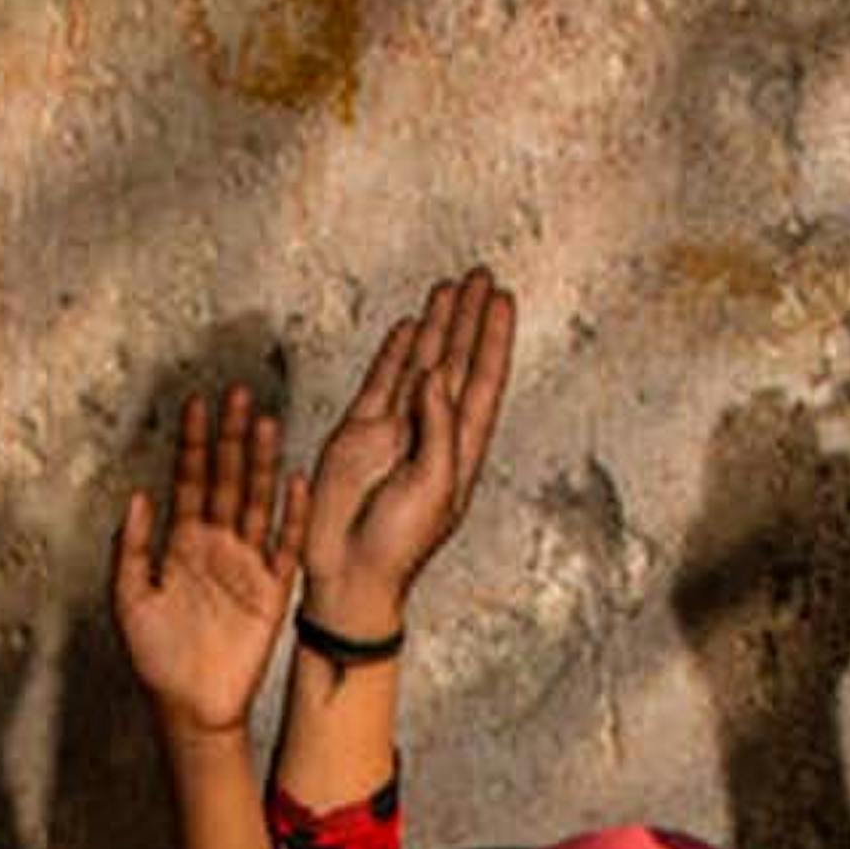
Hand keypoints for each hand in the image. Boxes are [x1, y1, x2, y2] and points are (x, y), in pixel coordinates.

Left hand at [111, 380, 299, 732]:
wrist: (190, 708)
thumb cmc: (155, 660)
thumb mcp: (130, 601)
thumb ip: (132, 549)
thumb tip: (138, 496)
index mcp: (181, 545)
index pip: (190, 482)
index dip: (193, 444)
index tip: (196, 404)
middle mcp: (217, 547)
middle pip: (227, 480)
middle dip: (231, 437)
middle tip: (237, 393)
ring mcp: (248, 565)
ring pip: (257, 502)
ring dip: (261, 463)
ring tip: (266, 422)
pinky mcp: (272, 591)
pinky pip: (286, 547)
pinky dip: (293, 515)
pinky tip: (296, 481)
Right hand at [297, 269, 511, 642]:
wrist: (349, 571)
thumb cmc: (399, 544)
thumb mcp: (434, 487)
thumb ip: (438, 427)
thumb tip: (436, 374)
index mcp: (460, 448)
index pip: (482, 380)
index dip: (493, 339)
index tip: (500, 299)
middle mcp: (432, 432)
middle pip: (457, 361)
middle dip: (469, 319)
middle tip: (481, 276)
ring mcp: (395, 429)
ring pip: (420, 363)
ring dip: (436, 326)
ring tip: (449, 286)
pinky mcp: (359, 431)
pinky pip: (381, 381)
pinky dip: (394, 353)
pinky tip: (408, 326)